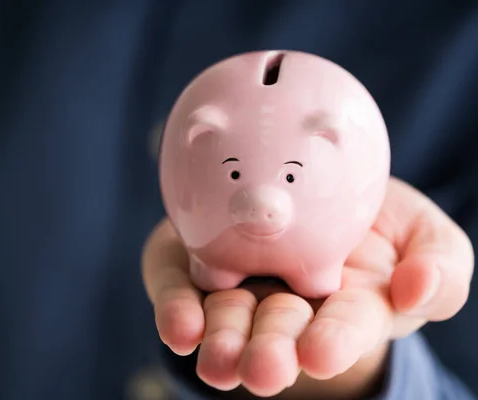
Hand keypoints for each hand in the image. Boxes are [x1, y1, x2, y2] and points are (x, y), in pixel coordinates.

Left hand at [142, 177, 473, 397]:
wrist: (303, 187)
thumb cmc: (370, 217)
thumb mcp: (422, 233)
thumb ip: (439, 265)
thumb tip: (416, 288)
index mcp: (345, 305)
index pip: (343, 327)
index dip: (335, 341)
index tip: (320, 353)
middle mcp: (288, 306)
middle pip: (279, 332)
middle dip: (272, 352)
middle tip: (264, 370)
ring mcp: (240, 290)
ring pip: (229, 321)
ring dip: (223, 343)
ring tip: (217, 362)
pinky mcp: (195, 271)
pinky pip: (183, 293)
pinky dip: (179, 313)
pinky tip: (180, 331)